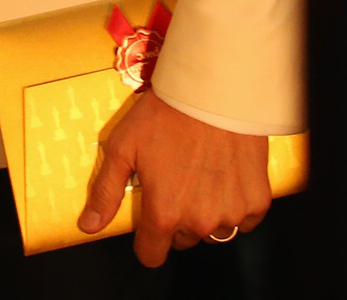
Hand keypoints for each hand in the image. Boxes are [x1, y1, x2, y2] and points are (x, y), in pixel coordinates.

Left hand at [79, 91, 269, 265]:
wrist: (214, 93)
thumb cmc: (165, 116)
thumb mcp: (123, 148)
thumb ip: (106, 192)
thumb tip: (89, 226)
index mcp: (164, 213)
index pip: (152, 254)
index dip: (147, 242)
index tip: (149, 224)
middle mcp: (199, 222)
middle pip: (183, 239)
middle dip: (177, 218)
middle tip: (176, 180)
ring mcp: (231, 213)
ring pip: (214, 230)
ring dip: (207, 212)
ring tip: (201, 174)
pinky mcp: (257, 202)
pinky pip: (245, 218)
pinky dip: (235, 203)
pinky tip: (225, 174)